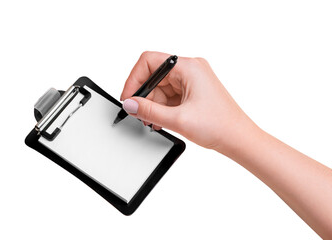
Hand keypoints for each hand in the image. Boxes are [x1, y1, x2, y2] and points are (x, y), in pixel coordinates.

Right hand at [120, 51, 253, 148]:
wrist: (238, 139)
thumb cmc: (220, 126)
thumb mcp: (178, 119)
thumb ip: (148, 111)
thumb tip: (130, 104)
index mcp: (189, 67)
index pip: (149, 61)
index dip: (134, 79)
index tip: (129, 97)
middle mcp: (191, 69)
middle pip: (154, 75)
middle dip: (145, 96)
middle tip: (140, 113)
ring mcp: (192, 80)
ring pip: (160, 87)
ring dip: (153, 104)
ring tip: (153, 121)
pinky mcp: (193, 91)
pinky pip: (169, 95)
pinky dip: (162, 107)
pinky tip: (161, 120)